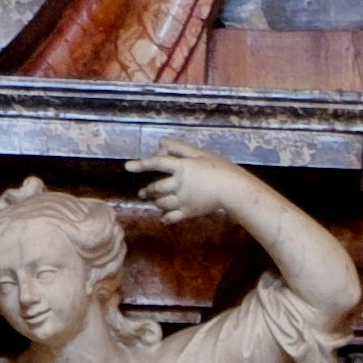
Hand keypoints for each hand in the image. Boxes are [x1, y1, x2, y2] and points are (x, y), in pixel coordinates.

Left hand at [134, 144, 259, 225]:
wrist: (234, 190)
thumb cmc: (220, 168)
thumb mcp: (200, 153)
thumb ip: (179, 148)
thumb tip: (161, 142)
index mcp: (181, 167)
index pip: (157, 164)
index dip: (141, 164)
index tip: (127, 167)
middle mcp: (179, 184)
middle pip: (156, 188)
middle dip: (147, 191)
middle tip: (142, 193)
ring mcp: (184, 200)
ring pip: (162, 203)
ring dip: (155, 203)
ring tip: (153, 202)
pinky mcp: (190, 212)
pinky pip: (173, 217)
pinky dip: (166, 218)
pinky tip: (163, 219)